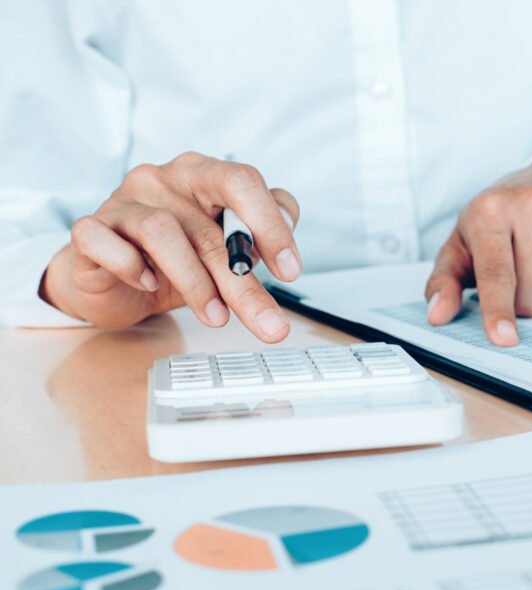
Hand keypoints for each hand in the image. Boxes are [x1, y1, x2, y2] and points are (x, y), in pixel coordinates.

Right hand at [41, 152, 300, 341]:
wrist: (114, 279)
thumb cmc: (177, 257)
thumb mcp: (226, 247)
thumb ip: (258, 237)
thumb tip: (285, 247)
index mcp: (203, 175)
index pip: (242, 182)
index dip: (271, 225)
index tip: (290, 270)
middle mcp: (164, 180)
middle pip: (210, 226)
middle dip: (243, 283)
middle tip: (267, 321)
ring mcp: (123, 201)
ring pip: (162, 233)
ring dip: (195, 283)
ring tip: (216, 317)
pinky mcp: (90, 229)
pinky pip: (105, 242)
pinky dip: (131, 266)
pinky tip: (150, 285)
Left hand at [425, 158, 531, 345]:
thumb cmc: (498, 220)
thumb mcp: (462, 244)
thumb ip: (444, 282)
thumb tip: (437, 315)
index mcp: (490, 209)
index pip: (496, 273)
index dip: (498, 309)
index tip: (503, 338)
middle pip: (529, 294)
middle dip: (520, 303)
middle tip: (515, 276)